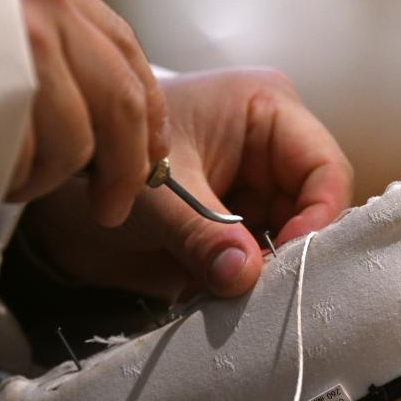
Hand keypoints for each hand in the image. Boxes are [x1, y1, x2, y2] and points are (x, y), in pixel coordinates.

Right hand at [0, 0, 168, 226]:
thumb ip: (26, 41)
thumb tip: (85, 103)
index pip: (121, 44)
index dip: (146, 107)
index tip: (151, 149)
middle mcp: (35, 3)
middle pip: (121, 102)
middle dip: (127, 166)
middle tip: (115, 204)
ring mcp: (22, 52)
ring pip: (77, 141)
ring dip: (45, 175)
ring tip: (0, 171)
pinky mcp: (2, 103)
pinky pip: (30, 162)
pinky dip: (9, 179)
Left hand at [23, 68, 353, 299]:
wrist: (75, 177)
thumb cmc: (114, 153)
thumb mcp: (158, 193)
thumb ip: (202, 234)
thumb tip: (242, 276)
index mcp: (268, 108)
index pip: (325, 167)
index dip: (319, 216)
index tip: (293, 259)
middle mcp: (275, 143)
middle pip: (314, 207)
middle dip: (289, 251)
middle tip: (261, 290)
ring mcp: (261, 182)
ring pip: (290, 237)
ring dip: (264, 270)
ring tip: (229, 292)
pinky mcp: (244, 216)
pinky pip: (262, 254)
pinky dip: (243, 276)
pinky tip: (214, 287)